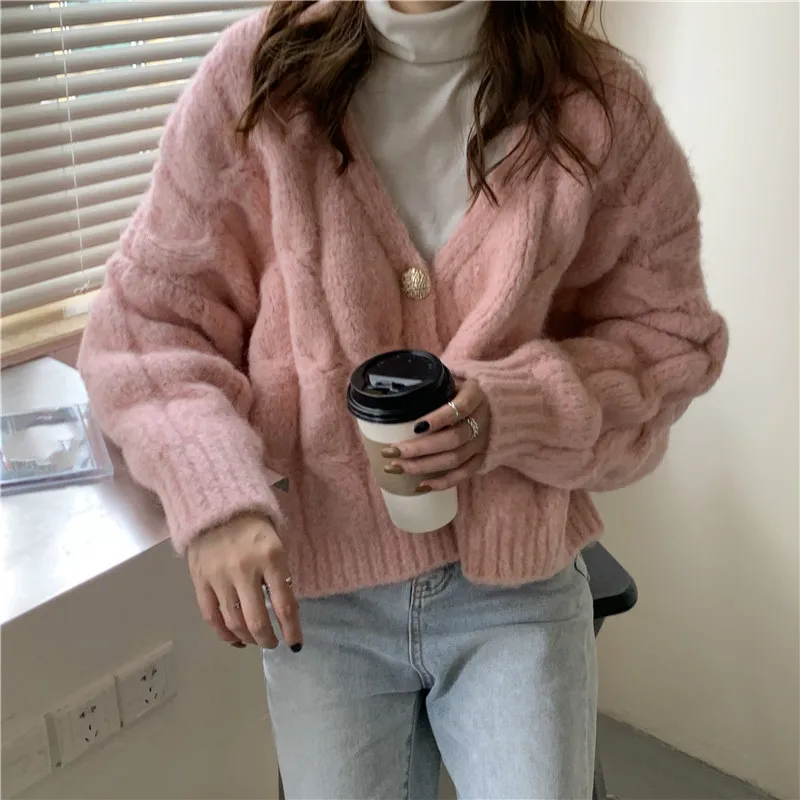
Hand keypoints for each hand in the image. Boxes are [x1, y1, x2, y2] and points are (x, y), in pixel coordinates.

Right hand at [187, 514, 302, 651]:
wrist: (216, 505)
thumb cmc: (254, 525)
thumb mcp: (277, 543)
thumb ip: (280, 574)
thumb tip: (284, 610)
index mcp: (271, 558)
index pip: (284, 605)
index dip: (291, 631)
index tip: (295, 644)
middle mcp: (245, 570)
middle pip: (257, 620)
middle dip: (268, 639)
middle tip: (273, 643)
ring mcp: (220, 576)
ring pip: (234, 622)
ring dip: (247, 638)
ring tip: (255, 640)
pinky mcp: (200, 580)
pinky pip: (211, 616)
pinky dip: (223, 633)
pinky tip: (234, 638)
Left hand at [383, 379, 489, 490]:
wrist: (498, 403)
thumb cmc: (463, 390)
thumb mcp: (454, 379)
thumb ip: (434, 385)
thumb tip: (397, 393)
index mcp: (476, 395)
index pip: (460, 407)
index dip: (439, 418)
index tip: (415, 426)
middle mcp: (482, 420)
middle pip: (452, 439)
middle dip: (419, 448)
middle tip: (391, 451)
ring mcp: (483, 442)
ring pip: (454, 459)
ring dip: (423, 466)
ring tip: (396, 467)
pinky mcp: (482, 458)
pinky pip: (464, 474)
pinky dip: (443, 482)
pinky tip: (420, 486)